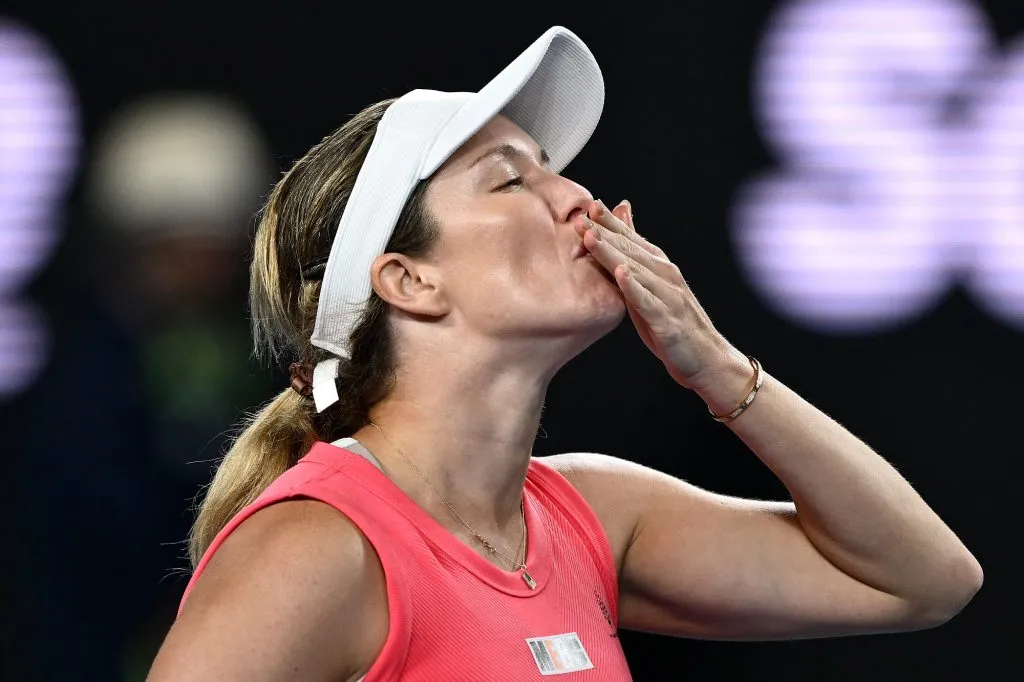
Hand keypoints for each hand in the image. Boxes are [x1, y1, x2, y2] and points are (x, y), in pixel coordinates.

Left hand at [574, 199, 734, 389]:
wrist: (707, 359)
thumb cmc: (673, 324)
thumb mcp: (651, 290)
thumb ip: (636, 264)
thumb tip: (619, 240)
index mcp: (660, 268)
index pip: (633, 239)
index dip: (611, 222)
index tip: (589, 205)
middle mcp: (666, 276)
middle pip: (631, 249)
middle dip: (605, 231)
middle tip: (582, 215)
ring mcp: (668, 297)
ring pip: (636, 270)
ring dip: (612, 253)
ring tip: (591, 238)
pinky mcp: (667, 321)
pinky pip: (648, 301)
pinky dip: (634, 287)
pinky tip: (620, 273)